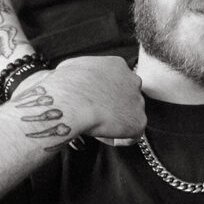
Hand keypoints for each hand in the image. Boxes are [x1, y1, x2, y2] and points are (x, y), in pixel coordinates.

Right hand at [20, 57, 145, 142]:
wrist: (70, 102)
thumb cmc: (64, 85)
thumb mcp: (71, 67)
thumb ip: (81, 72)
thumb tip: (71, 78)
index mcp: (117, 65)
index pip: (116, 81)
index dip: (104, 94)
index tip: (92, 102)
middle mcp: (132, 80)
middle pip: (126, 97)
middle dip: (113, 107)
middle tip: (95, 116)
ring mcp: (138, 101)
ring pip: (129, 116)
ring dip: (114, 123)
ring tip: (95, 127)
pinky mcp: (139, 121)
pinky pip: (131, 135)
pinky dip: (117, 139)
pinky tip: (101, 136)